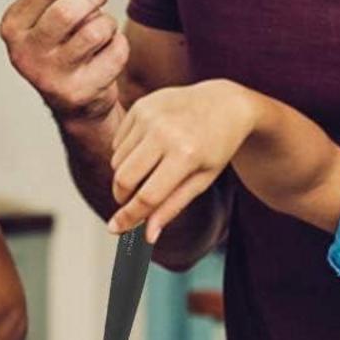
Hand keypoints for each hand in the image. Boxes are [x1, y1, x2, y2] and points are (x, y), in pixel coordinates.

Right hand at [0, 0, 126, 125]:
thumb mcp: (59, 7)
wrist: (74, 101)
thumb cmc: (65, 44)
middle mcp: (23, 51)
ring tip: (99, 32)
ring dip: (107, 24)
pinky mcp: (77, 92)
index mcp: (13, 24)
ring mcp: (48, 75)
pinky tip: (104, 55)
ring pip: (95, 30)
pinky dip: (118, 47)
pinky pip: (114, 53)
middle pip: (71, 9)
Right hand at [109, 81, 254, 240]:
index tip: (115, 229)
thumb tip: (147, 236)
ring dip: (126, 174)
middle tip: (131, 202)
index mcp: (186, 155)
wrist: (224, 103)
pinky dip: (127, 154)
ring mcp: (150, 116)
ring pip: (117, 161)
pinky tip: (149, 147)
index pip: (147, 195)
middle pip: (124, 178)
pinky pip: (118, 142)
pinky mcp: (140, 106)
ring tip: (151, 168)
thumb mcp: (202, 180)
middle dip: (122, 197)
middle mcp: (165, 132)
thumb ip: (172, 207)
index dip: (129, 217)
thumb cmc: (216, 147)